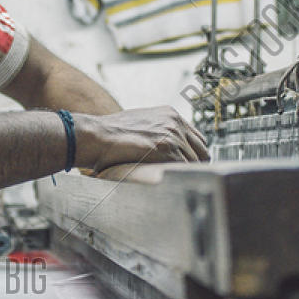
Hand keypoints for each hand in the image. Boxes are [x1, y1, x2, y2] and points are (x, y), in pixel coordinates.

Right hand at [73, 106, 208, 170]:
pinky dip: (180, 177)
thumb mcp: (140, 123)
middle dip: (196, 165)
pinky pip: (184, 168)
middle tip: (188, 179)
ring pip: (195, 161)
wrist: (96, 136)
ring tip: (178, 184)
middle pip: (202, 150)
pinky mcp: (166, 149)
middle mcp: (175, 122)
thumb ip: (159, 131)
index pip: (197, 138)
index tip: (191, 166)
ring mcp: (172, 134)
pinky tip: (172, 183)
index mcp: (171, 114)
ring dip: (187, 173)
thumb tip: (168, 149)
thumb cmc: (110, 133)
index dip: (195, 154)